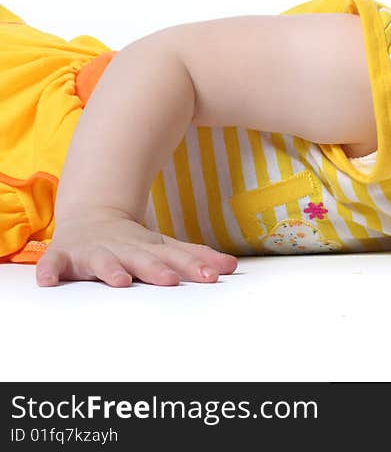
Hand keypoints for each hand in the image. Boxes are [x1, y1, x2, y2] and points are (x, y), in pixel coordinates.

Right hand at [35, 210, 237, 287]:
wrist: (91, 217)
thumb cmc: (133, 241)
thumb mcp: (164, 247)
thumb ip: (196, 257)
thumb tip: (232, 266)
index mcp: (150, 248)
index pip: (176, 257)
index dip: (194, 266)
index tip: (213, 275)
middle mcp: (124, 249)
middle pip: (142, 259)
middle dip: (155, 269)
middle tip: (171, 280)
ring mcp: (95, 252)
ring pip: (103, 262)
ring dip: (111, 270)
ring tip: (120, 282)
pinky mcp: (65, 257)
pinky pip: (54, 264)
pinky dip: (50, 270)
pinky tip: (48, 281)